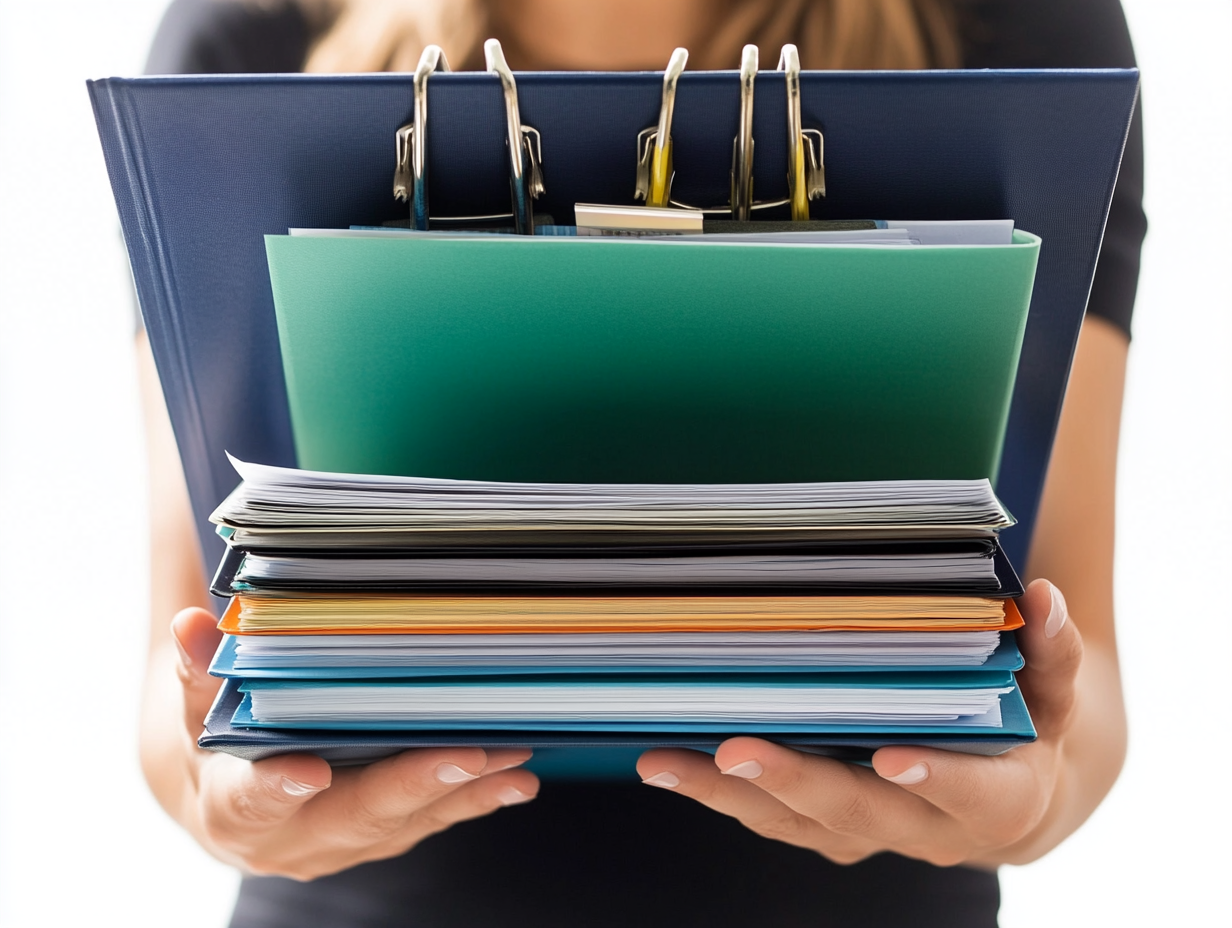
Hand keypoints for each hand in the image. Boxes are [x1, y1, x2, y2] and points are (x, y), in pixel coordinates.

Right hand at [165, 607, 539, 879]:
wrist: (228, 808)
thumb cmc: (212, 748)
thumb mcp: (192, 712)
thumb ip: (197, 673)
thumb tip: (190, 624)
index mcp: (234, 808)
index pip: (253, 800)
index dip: (279, 786)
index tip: (307, 769)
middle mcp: (292, 841)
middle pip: (354, 815)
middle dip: (412, 785)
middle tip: (466, 753)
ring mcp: (342, 847)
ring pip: (405, 824)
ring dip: (462, 793)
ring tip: (511, 761)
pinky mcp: (379, 843)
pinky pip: (429, 825)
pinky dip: (473, 802)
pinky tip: (516, 781)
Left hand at [635, 578, 1082, 867]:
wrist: (1014, 799)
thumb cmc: (1033, 733)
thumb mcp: (1058, 694)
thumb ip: (1053, 653)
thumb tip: (1045, 598)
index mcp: (998, 800)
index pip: (970, 793)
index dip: (934, 778)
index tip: (891, 756)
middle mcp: (926, 830)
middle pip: (856, 813)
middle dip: (793, 783)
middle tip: (733, 749)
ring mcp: (871, 833)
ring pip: (796, 825)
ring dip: (729, 796)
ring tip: (664, 762)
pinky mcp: (829, 829)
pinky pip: (772, 819)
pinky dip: (721, 794)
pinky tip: (669, 761)